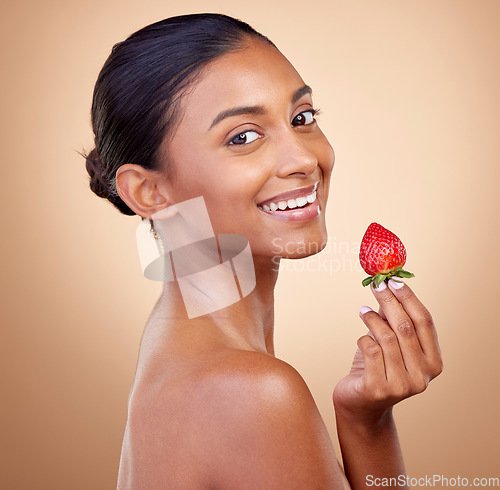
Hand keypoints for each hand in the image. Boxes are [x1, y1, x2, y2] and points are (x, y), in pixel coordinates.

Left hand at [333, 278, 442, 422]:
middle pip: (405, 326)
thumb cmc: (378, 369)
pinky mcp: (379, 388)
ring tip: (362, 310)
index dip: (409, 298)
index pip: (425, 322)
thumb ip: (394, 322)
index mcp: (434, 362)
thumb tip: (388, 288)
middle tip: (376, 285)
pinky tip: (361, 338)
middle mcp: (423, 376)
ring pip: (386, 336)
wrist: (361, 405)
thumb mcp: (392, 344)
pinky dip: (363, 338)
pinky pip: (370, 349)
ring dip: (371, 318)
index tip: (394, 280)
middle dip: (389, 301)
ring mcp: (402, 384)